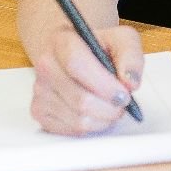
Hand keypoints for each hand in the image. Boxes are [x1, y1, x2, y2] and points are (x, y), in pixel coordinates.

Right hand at [28, 24, 145, 135]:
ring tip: (111, 106)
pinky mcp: (40, 112)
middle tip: (123, 103)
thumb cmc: (98, 47)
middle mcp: (46, 66)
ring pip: (78, 120)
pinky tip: (97, 113)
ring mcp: (40, 91)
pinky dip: (92, 126)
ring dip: (104, 119)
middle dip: (110, 108)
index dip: (104, 85)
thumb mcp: (122, 40)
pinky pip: (71, 130)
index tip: (124, 94)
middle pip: (80, 99)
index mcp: (63, 42)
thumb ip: (131, 57)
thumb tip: (130, 82)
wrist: (74, 54)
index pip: (77, 65)